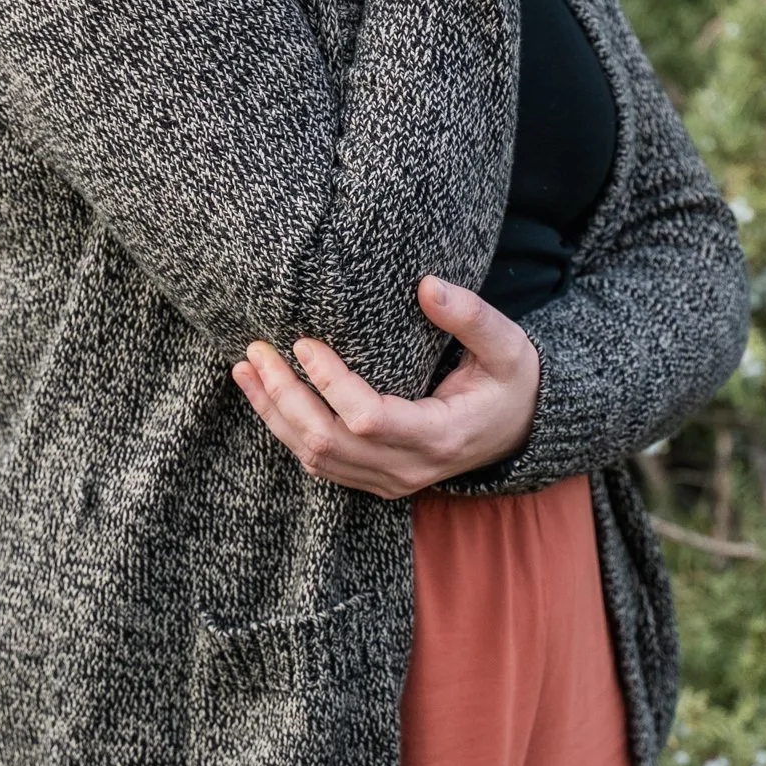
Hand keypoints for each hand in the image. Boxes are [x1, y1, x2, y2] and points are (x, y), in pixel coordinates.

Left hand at [231, 277, 539, 499]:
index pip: (368, 419)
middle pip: (328, 442)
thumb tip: (427, 285)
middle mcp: (408, 468)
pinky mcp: (374, 478)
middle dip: (285, 396)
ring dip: (274, 414)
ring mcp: (389, 480)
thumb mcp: (507, 346)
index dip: (330, 384)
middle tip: (257, 351)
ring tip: (245, 370)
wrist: (520, 429)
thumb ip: (471, 316)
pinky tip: (262, 395)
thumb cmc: (512, 382)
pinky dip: (285, 430)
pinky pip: (320, 462)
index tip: (305, 342)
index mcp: (440, 436)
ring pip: (315, 458)